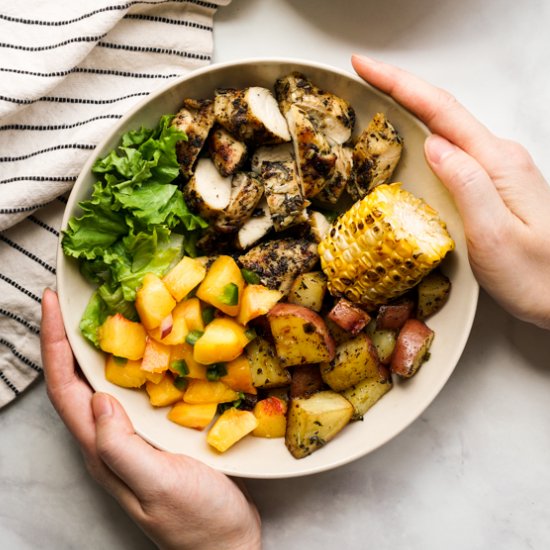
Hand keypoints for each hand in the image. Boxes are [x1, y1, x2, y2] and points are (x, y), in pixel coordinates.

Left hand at [40, 288, 260, 549]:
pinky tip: (150, 346)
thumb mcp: (158, 485)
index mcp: (103, 450)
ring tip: (106, 311)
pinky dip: (134, 361)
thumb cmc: (197, 520)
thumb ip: (123, 447)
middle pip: (77, 381)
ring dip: (98, 346)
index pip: (66, 389)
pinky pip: (136, 389)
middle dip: (66, 338)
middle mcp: (111, 440)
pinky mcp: (158, 434)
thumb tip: (98, 400)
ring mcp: (135, 437)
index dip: (53, 345)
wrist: (227, 544)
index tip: (51, 303)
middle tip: (73, 299)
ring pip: (106, 382)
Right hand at [352, 55, 549, 329]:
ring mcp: (496, 170)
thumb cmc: (534, 275)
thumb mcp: (494, 234)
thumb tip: (434, 144)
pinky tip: (412, 137)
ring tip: (378, 97)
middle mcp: (498, 159)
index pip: (442, 111)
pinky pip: (452, 150)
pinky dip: (425, 133)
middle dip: (400, 87)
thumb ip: (466, 184)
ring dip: (411, 107)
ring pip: (446, 128)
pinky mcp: (491, 185)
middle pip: (442, 111)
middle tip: (363, 75)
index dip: (400, 84)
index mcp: (496, 163)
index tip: (367, 67)